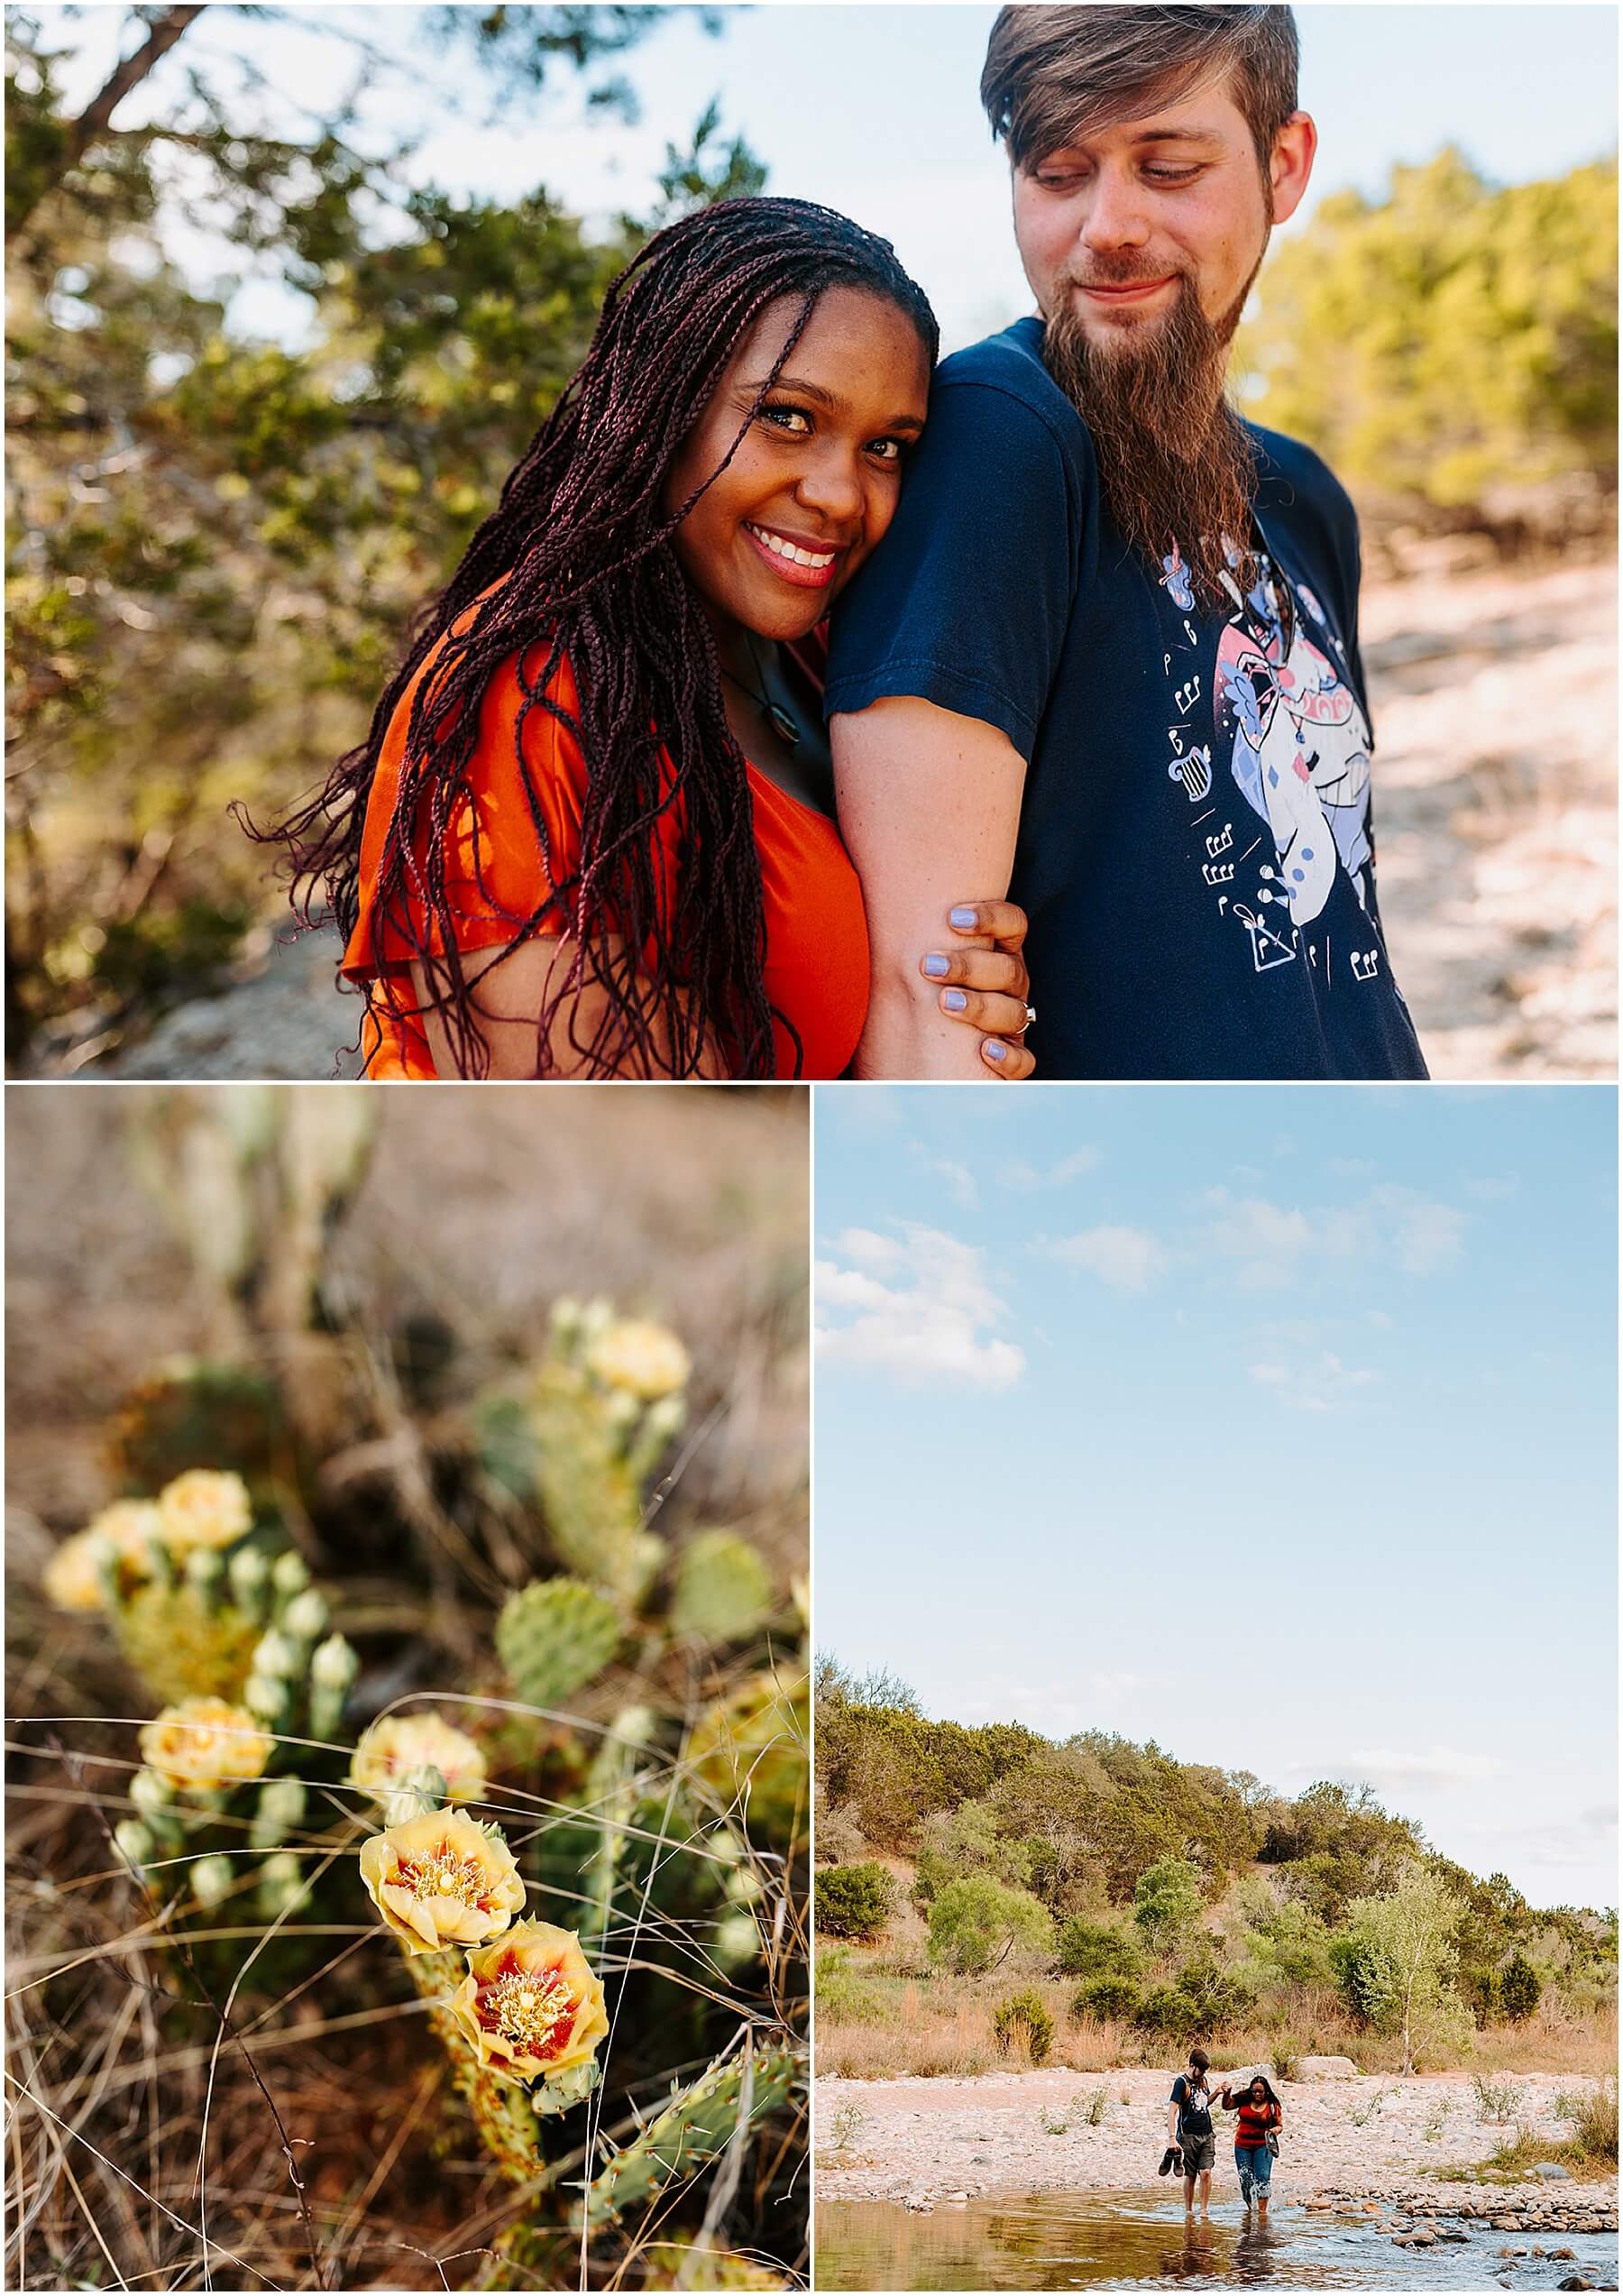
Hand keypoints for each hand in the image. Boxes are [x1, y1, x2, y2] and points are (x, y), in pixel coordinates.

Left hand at [921, 899, 1033, 1079]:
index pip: (1012, 925)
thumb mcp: (909, 964)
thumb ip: (908, 936)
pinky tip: (984, 1050)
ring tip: (944, 1003)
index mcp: (996, 953)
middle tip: (929, 966)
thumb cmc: (910, 997)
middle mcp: (1010, 986)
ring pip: (1015, 1011)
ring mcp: (1013, 1023)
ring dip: (979, 1005)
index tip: (951, 919)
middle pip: (1009, 969)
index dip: (991, 918)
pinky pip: (1023, 1061)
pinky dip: (1007, 1056)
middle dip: (969, 965)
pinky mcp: (1012, 1061)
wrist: (904, 1057)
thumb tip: (870, 887)